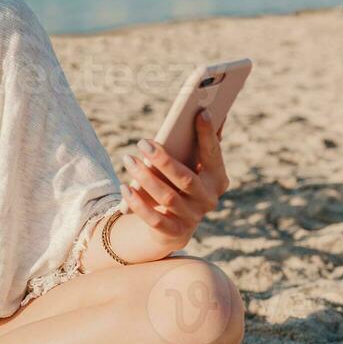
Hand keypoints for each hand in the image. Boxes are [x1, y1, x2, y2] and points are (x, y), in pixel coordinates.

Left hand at [120, 108, 229, 249]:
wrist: (173, 226)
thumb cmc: (181, 184)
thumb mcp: (190, 166)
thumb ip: (198, 144)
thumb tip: (207, 110)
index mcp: (218, 179)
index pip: (213, 154)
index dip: (208, 134)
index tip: (201, 112)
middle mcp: (209, 200)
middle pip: (185, 179)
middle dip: (163, 160)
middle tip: (142, 142)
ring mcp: (192, 218)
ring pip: (166, 197)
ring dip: (145, 177)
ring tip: (128, 159)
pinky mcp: (173, 233)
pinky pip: (153, 218)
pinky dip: (137, 202)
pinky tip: (124, 186)